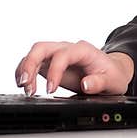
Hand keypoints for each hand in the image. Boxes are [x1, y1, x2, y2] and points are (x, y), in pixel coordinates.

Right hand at [14, 40, 134, 95]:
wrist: (111, 72)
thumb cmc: (111, 74)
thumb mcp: (112, 81)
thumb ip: (99, 82)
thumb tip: (86, 85)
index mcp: (83, 50)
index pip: (63, 55)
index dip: (54, 71)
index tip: (51, 90)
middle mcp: (67, 48)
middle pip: (42, 47)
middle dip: (30, 63)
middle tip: (25, 84)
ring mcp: (57, 54)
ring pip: (35, 53)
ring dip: (25, 69)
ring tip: (24, 88)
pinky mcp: (50, 62)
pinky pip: (33, 62)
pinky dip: (25, 71)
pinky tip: (24, 85)